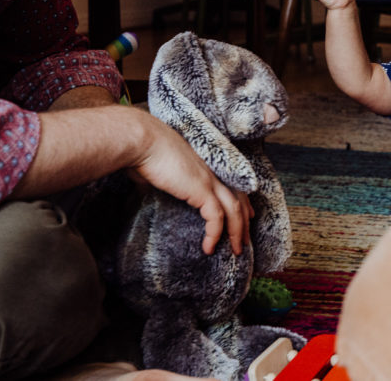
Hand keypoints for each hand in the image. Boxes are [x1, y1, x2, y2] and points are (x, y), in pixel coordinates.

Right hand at [129, 110, 251, 255]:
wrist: (142, 140)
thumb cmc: (143, 151)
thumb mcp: (155, 170)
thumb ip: (158, 179)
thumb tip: (146, 186)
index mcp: (205, 165)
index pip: (232, 185)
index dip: (242, 201)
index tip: (247, 216)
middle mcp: (212, 171)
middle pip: (239, 199)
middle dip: (244, 222)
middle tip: (245, 241)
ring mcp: (209, 179)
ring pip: (234, 210)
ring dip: (237, 232)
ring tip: (236, 251)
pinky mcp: (201, 189)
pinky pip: (216, 217)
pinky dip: (215, 234)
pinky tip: (209, 248)